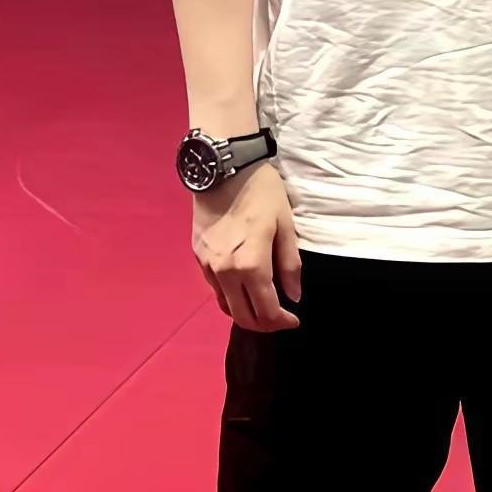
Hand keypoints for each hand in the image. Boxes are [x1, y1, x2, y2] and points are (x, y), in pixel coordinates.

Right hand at [192, 161, 302, 333]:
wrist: (224, 167)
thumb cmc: (261, 192)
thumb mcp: (286, 225)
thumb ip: (290, 265)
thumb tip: (293, 296)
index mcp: (251, 265)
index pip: (267, 311)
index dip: (282, 322)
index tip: (294, 320)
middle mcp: (226, 272)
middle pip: (243, 317)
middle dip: (263, 325)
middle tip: (279, 318)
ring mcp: (208, 265)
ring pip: (225, 306)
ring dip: (244, 312)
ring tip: (261, 304)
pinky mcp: (198, 256)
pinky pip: (214, 287)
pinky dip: (230, 295)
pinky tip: (242, 286)